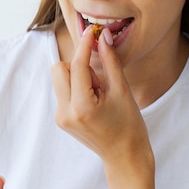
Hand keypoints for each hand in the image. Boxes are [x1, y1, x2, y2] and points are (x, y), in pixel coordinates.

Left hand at [51, 26, 150, 164]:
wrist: (124, 157)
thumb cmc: (129, 125)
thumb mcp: (122, 90)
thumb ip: (110, 61)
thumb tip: (103, 36)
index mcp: (81, 107)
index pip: (77, 65)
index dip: (85, 45)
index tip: (92, 31)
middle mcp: (65, 112)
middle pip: (59, 68)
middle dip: (78, 65)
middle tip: (100, 79)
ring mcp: (60, 117)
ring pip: (60, 78)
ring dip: (78, 77)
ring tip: (99, 94)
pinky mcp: (61, 118)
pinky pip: (63, 90)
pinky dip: (77, 88)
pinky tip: (94, 101)